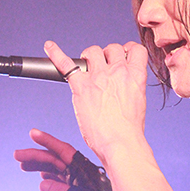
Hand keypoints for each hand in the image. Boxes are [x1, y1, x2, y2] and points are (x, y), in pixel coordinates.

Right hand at [14, 129, 75, 190]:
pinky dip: (50, 176)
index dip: (48, 140)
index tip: (32, 133)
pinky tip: (43, 176)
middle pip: (55, 159)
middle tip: (17, 155)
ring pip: (56, 169)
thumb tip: (42, 184)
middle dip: (36, 156)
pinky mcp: (77, 190)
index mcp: (84, 169)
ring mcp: (78, 180)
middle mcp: (80, 172)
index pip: (64, 150)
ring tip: (22, 165)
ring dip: (39, 166)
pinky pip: (62, 179)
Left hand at [43, 40, 148, 163]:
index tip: (124, 54)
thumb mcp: (139, 102)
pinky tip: (50, 48)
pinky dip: (56, 54)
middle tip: (103, 65)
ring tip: (86, 66)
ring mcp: (98, 77)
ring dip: (89, 56)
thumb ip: (131, 87)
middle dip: (107, 55)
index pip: (136, 49)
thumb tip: (123, 85)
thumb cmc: (129, 129)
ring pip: (92, 51)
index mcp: (136, 76)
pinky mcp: (81, 86)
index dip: (129, 50)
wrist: (121, 142)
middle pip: (112, 48)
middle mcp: (118, 72)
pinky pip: (65, 64)